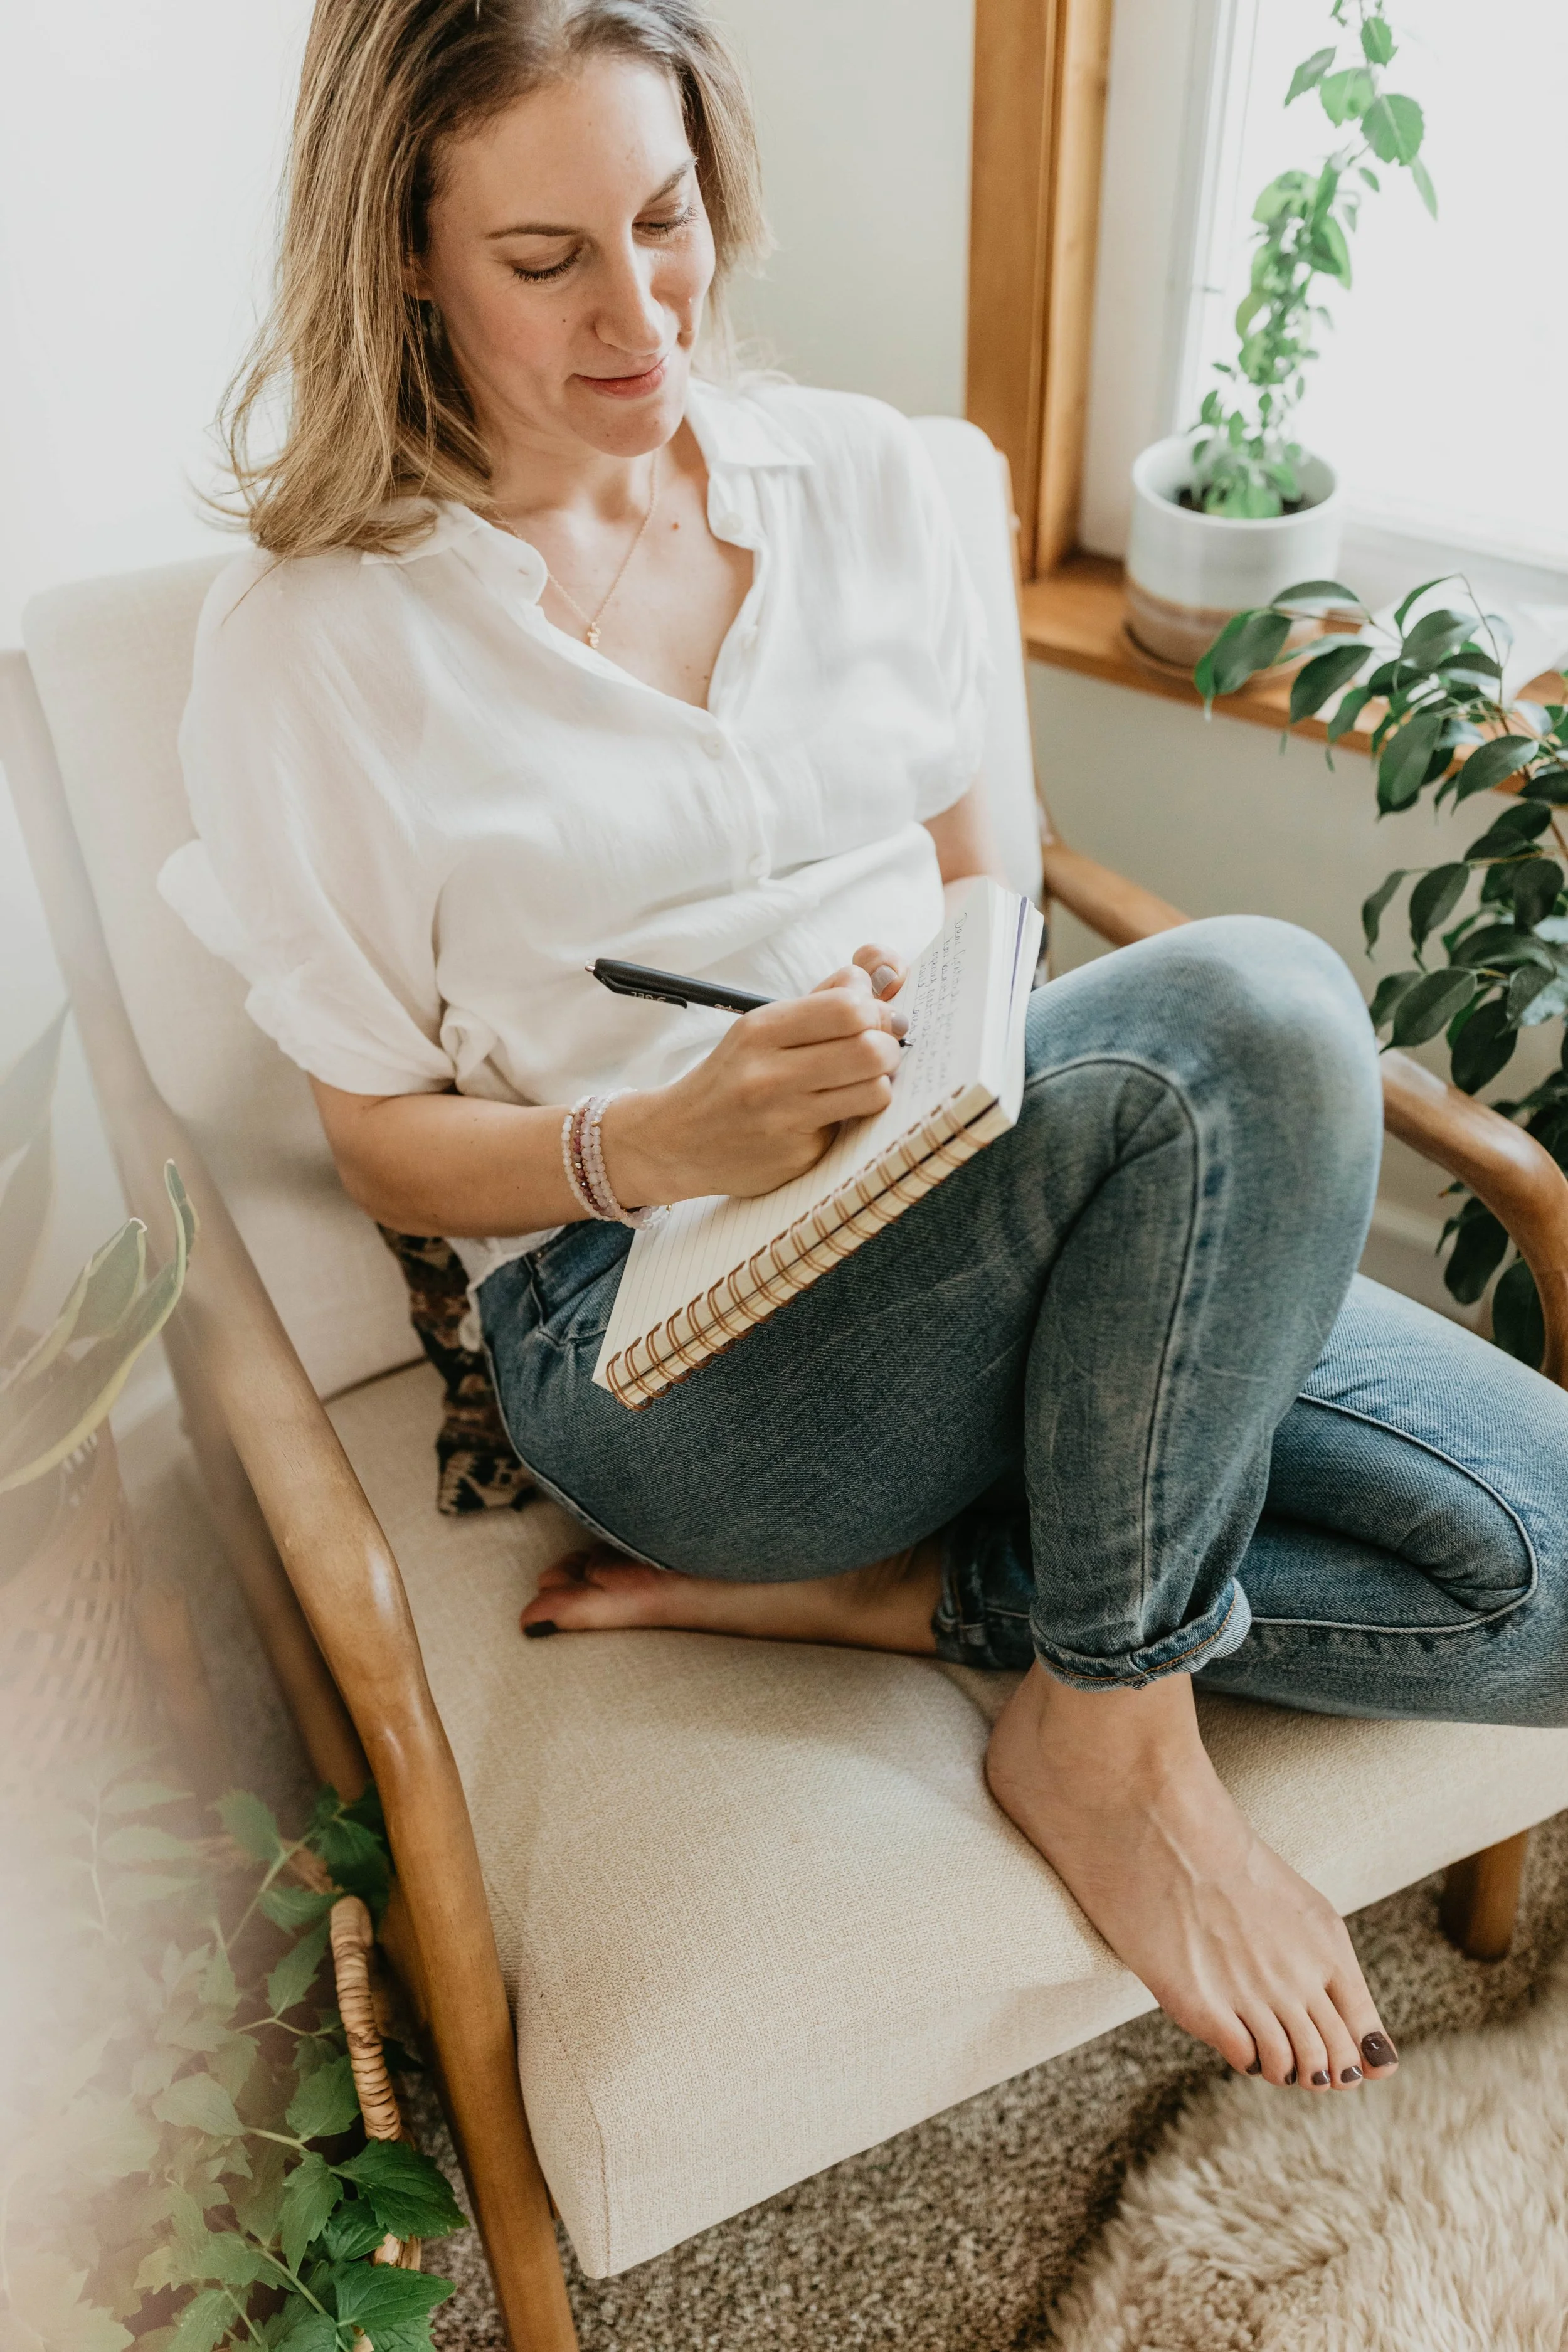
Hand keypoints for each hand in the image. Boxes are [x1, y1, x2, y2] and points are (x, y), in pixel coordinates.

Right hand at [603, 942, 910, 1202]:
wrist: (677, 1139)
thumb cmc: (733, 1077)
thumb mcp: (764, 1028)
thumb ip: (824, 999)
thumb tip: (885, 973)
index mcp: (761, 1030)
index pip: (848, 1007)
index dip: (878, 1011)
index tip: (877, 1019)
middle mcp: (769, 1074)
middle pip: (870, 1049)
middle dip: (889, 1048)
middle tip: (880, 1052)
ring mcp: (784, 1119)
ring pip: (874, 1091)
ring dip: (879, 1084)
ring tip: (860, 1083)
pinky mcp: (798, 1157)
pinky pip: (852, 1128)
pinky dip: (851, 1119)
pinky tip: (828, 1117)